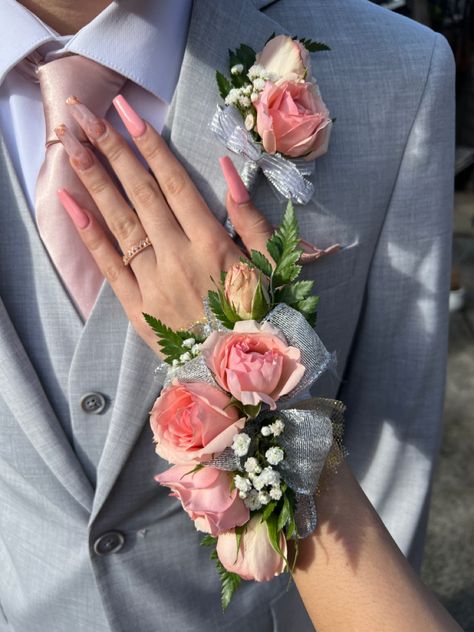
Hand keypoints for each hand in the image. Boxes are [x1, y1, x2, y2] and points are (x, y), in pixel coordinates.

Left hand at [55, 95, 272, 352]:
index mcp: (213, 245)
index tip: (127, 114)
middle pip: (141, 193)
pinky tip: (69, 200)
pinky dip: (89, 232)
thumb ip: (250, 219)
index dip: (150, 147)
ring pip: (120, 222)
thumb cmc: (261, 318)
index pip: (175, 184)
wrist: (240, 378)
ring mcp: (153, 282)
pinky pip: (109, 265)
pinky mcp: (137, 307)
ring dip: (94, 179)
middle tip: (84, 114)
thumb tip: (228, 171)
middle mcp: (178, 257)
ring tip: (70, 143)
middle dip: (111, 149)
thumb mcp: (271, 266)